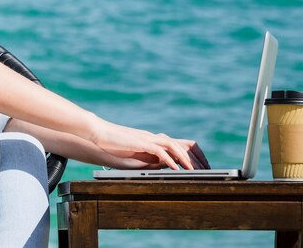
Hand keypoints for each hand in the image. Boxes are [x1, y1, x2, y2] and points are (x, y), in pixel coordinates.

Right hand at [91, 118, 208, 170]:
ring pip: (172, 145)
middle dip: (193, 157)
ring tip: (192, 170)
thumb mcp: (134, 152)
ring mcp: (147, 138)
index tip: (199, 166)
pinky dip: (169, 158)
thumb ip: (147, 157)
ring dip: (184, 157)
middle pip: (179, 143)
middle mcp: (152, 137)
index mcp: (152, 139)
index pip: (177, 143)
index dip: (190, 154)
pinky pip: (159, 150)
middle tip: (203, 170)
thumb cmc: (113, 144)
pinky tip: (175, 167)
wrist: (99, 133)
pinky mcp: (140, 142)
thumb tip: (161, 165)